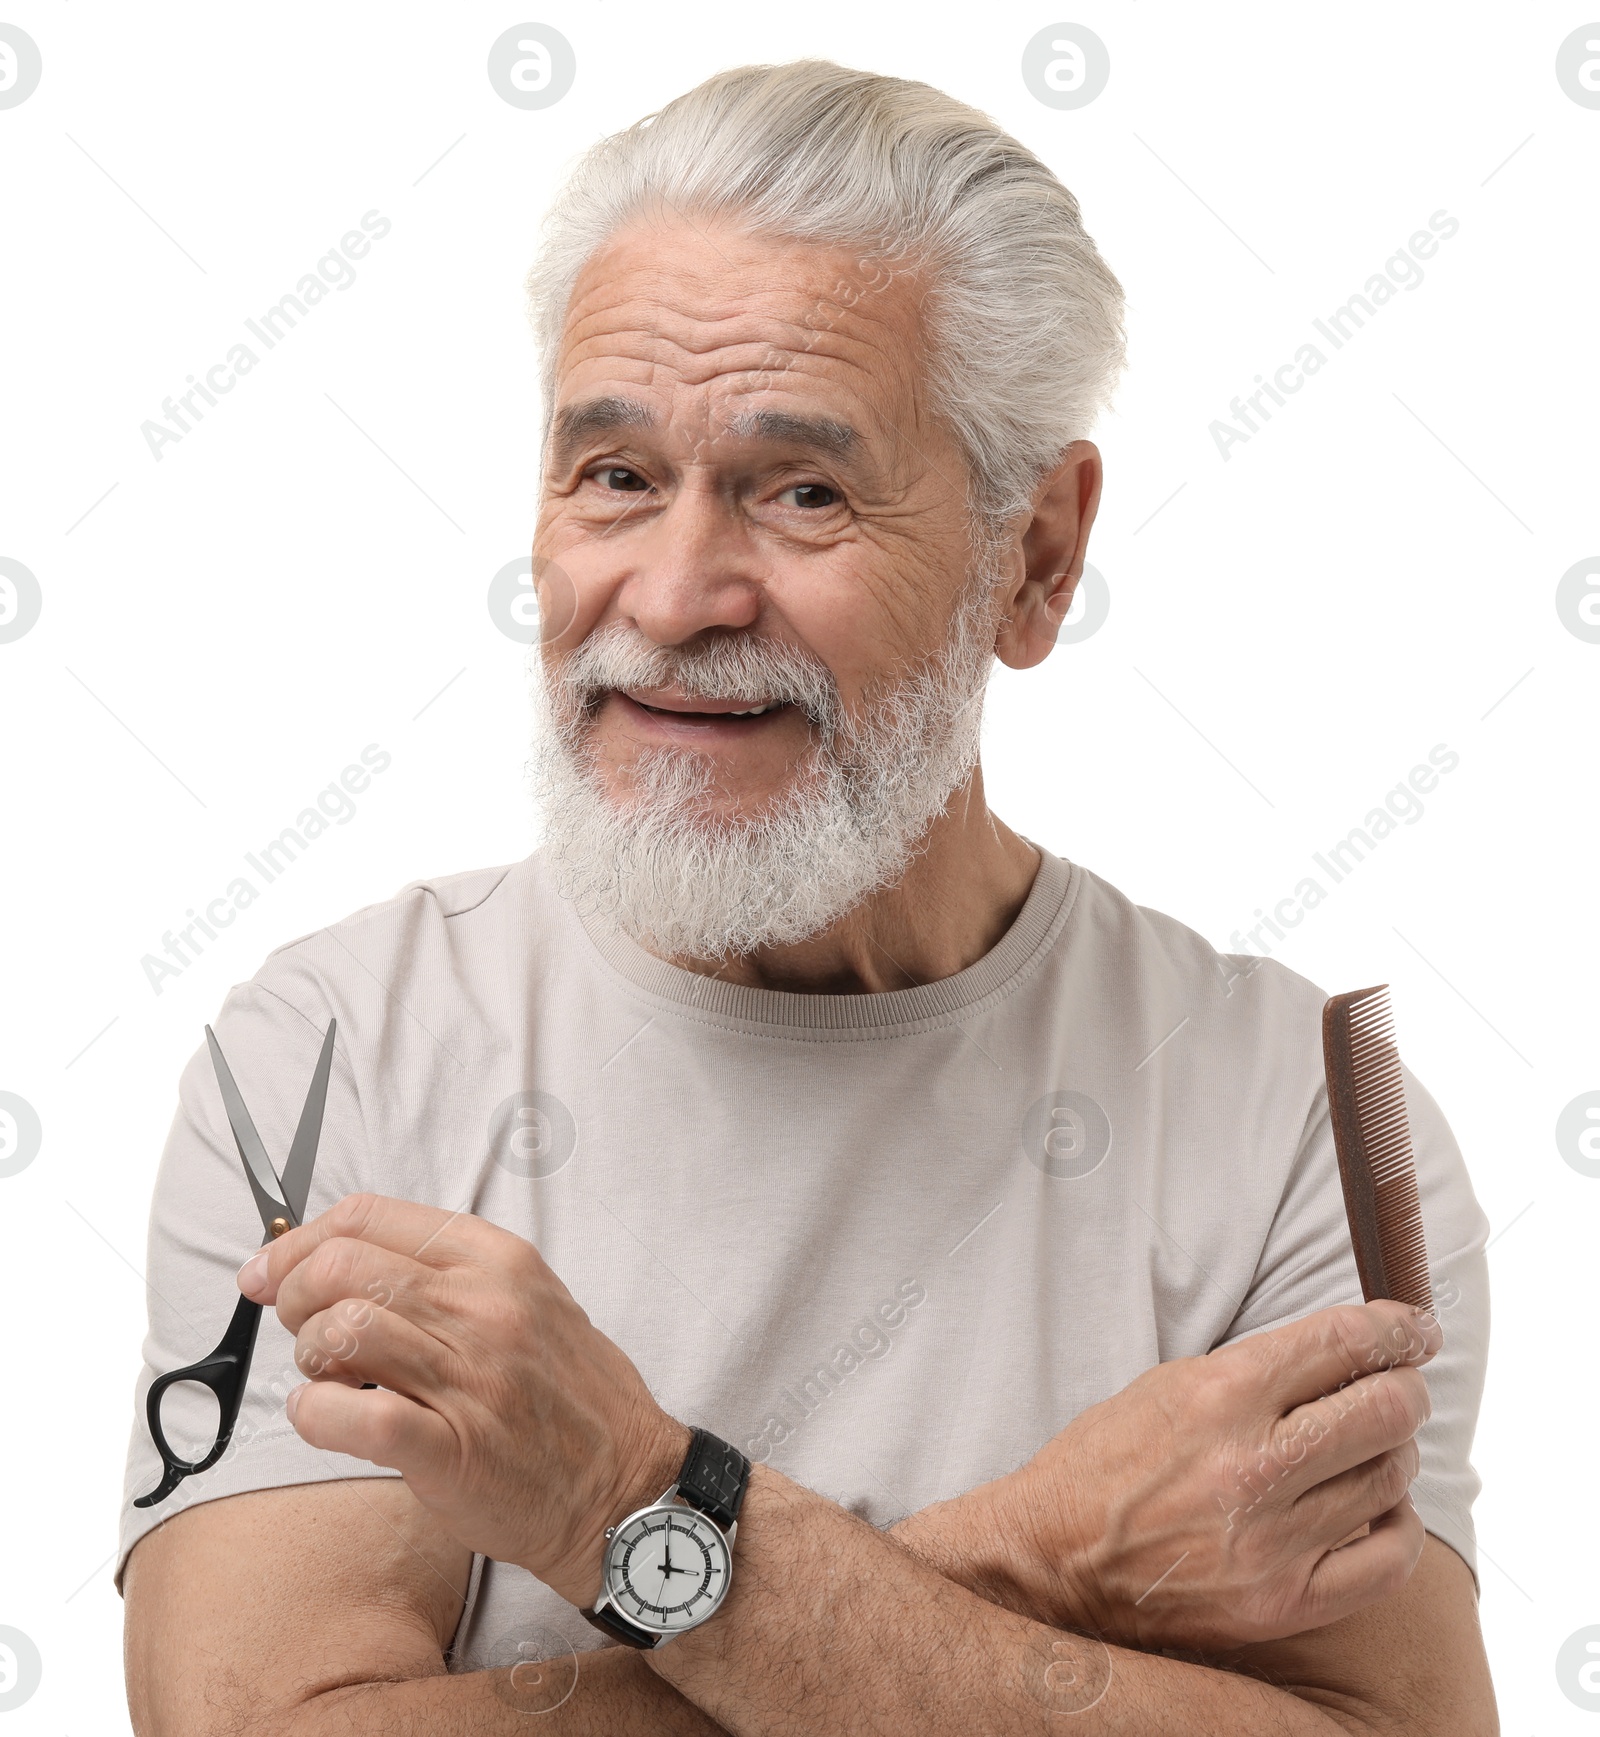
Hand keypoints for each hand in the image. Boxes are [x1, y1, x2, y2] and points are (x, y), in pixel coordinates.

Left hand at [236, 1192, 689, 1606]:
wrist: (626, 1487)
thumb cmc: (571, 1399)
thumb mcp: (530, 1301)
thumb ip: (449, 1275)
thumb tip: (344, 1260)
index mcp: (498, 1260)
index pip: (370, 1216)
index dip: (300, 1240)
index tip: (270, 1269)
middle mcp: (484, 1306)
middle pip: (342, 1266)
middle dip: (294, 1296)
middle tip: (299, 1331)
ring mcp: (470, 1376)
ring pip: (342, 1329)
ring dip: (308, 1358)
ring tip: (326, 1379)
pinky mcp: (453, 1450)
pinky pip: (352, 1417)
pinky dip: (315, 1416)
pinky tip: (323, 1419)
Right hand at [896, 1300, 1439, 1650]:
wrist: (1049, 1562)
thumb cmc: (1104, 1465)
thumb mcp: (1167, 1385)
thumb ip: (1258, 1372)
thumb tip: (1346, 1355)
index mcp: (1219, 1395)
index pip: (1343, 1344)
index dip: (1395, 1329)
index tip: (1413, 1328)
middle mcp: (1252, 1465)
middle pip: (1385, 1410)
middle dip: (1405, 1389)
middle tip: (1402, 1386)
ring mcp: (1271, 1542)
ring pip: (1389, 1480)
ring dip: (1392, 1454)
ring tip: (1368, 1449)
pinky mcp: (1281, 1603)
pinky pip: (1387, 1562)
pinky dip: (1396, 1527)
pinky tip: (1377, 1510)